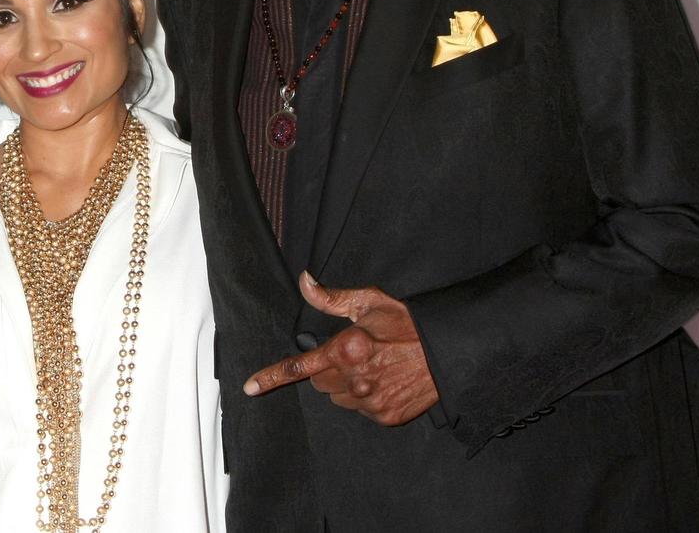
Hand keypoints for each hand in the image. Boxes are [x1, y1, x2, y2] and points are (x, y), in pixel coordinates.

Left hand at [243, 272, 439, 426]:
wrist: (447, 352)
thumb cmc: (408, 324)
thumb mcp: (370, 302)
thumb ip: (331, 298)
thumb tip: (305, 281)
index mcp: (348, 349)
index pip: (301, 366)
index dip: (272, 377)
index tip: (250, 386)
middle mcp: (355, 379)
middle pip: (319, 383)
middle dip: (326, 370)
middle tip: (350, 354)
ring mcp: (370, 401)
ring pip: (338, 398)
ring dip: (345, 385)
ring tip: (372, 367)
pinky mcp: (385, 416)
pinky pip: (361, 410)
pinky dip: (366, 398)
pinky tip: (384, 381)